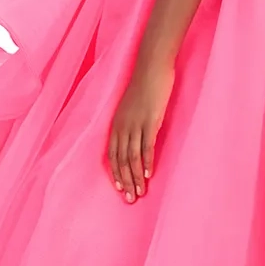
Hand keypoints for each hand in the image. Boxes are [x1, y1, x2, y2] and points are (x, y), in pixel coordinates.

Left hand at [106, 56, 174, 201]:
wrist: (151, 66)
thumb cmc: (144, 85)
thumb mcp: (133, 106)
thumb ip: (132, 122)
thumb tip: (136, 138)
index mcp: (117, 123)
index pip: (113, 155)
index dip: (116, 173)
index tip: (120, 189)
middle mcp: (123, 126)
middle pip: (121, 160)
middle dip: (125, 181)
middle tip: (130, 199)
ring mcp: (136, 124)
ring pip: (133, 157)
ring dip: (136, 177)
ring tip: (140, 193)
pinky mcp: (150, 120)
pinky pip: (147, 146)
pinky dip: (147, 162)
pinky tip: (149, 174)